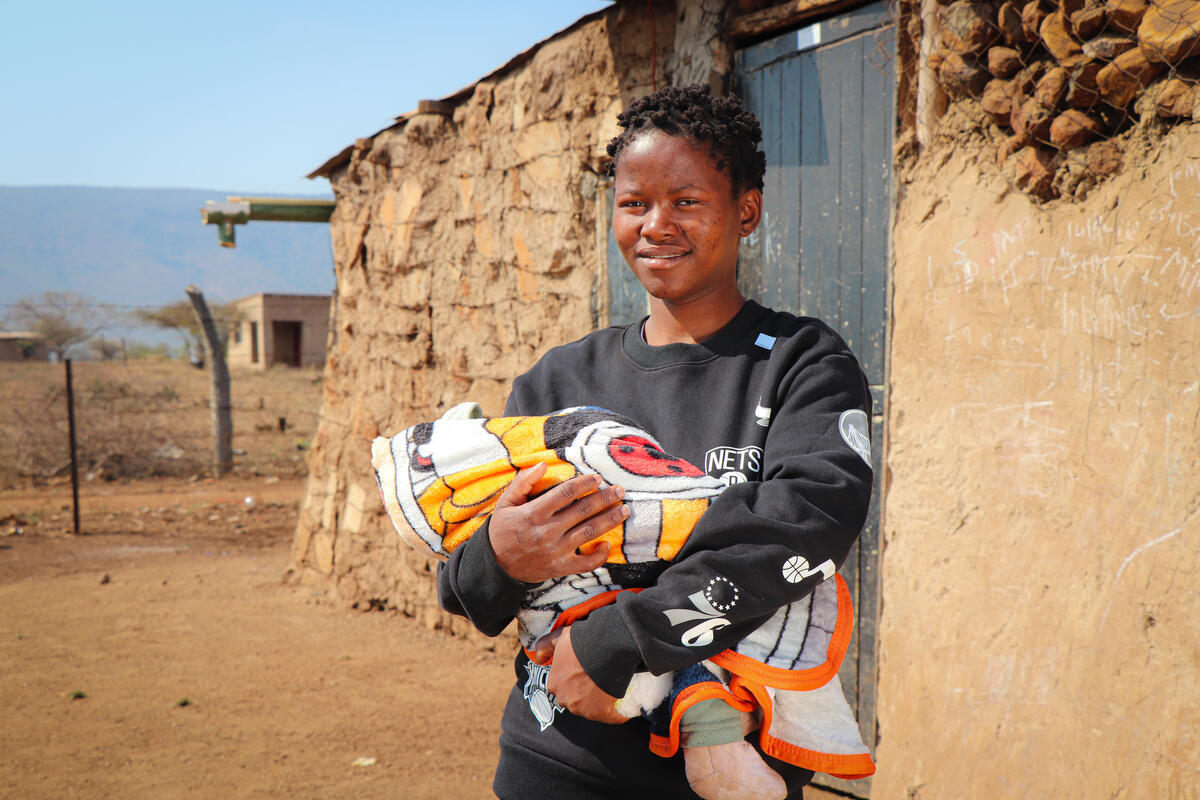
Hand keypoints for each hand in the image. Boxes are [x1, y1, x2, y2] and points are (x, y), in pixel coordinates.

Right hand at [489, 462, 628, 583]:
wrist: (496, 566)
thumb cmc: (502, 530)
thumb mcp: (506, 502)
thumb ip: (523, 482)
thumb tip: (543, 465)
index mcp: (533, 513)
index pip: (565, 493)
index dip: (584, 483)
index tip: (597, 477)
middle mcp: (547, 531)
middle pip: (583, 511)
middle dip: (605, 499)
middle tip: (620, 490)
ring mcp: (555, 551)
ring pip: (589, 533)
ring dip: (609, 520)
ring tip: (624, 511)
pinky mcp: (560, 567)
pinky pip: (585, 563)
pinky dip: (599, 556)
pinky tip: (607, 545)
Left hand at [546, 627, 626, 724]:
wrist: (605, 647)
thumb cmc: (582, 642)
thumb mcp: (558, 638)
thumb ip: (544, 646)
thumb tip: (538, 659)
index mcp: (554, 684)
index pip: (562, 687)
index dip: (574, 681)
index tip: (584, 675)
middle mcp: (565, 699)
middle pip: (575, 700)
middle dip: (584, 694)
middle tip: (598, 680)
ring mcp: (583, 708)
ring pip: (591, 709)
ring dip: (600, 703)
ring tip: (612, 689)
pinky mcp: (601, 713)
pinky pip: (612, 717)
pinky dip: (619, 715)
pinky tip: (625, 709)